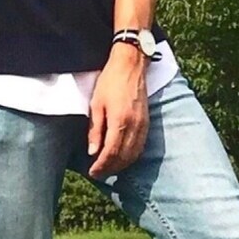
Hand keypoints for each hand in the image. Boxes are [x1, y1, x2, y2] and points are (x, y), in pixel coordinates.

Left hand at [87, 45, 149, 178]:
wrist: (130, 65)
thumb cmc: (110, 82)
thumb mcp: (96, 104)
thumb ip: (95, 130)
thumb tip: (92, 152)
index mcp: (120, 121)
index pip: (111, 152)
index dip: (101, 165)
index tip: (92, 172)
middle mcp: (134, 126)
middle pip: (124, 157)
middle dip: (110, 168)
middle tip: (97, 173)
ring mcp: (143, 125)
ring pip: (134, 154)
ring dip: (121, 165)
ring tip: (108, 168)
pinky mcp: (147, 122)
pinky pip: (140, 146)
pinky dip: (131, 156)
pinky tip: (122, 158)